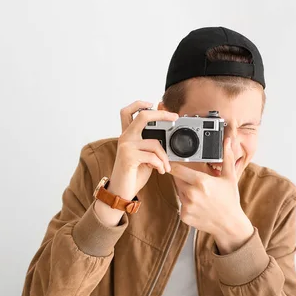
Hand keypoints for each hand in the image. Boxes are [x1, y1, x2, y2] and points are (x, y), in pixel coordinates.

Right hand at [94, 100, 178, 225]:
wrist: (120, 192)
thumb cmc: (132, 174)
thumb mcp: (144, 157)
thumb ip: (150, 146)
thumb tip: (166, 138)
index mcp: (127, 136)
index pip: (128, 112)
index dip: (140, 104)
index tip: (153, 103)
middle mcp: (125, 138)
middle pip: (143, 116)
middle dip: (161, 114)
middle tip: (174, 118)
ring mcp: (125, 146)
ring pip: (155, 143)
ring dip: (165, 157)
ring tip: (165, 167)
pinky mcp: (128, 157)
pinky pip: (152, 156)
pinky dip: (160, 164)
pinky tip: (160, 171)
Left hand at [169, 138, 253, 253]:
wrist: (230, 225)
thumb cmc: (230, 200)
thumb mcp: (229, 177)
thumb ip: (226, 157)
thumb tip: (227, 141)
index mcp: (201, 182)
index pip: (177, 169)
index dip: (173, 164)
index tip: (171, 161)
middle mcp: (191, 194)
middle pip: (178, 180)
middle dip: (184, 178)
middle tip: (197, 182)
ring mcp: (186, 206)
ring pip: (179, 192)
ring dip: (185, 191)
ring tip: (202, 195)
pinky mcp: (184, 216)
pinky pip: (181, 205)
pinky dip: (187, 204)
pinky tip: (199, 205)